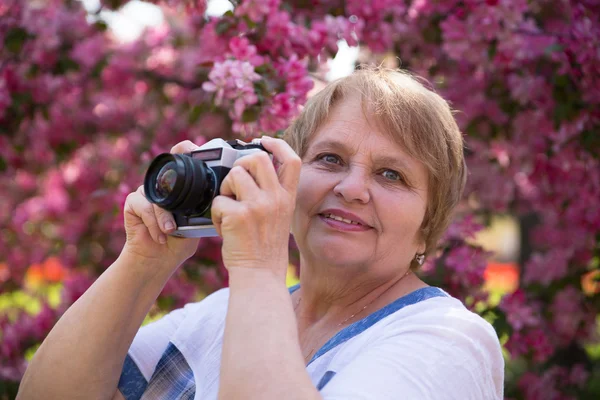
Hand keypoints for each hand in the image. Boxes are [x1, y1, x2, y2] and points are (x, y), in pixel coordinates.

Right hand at [121, 141, 200, 268]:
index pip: (180, 161)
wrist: (159, 260)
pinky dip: (153, 222)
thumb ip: (202, 209)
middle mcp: (161, 186)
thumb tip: (218, 198)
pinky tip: (160, 235)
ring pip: (156, 195)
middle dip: (172, 180)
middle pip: (165, 174)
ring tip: (171, 231)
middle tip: (181, 195)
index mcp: (178, 187)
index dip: (184, 150)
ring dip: (164, 216)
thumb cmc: (179, 242)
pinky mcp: (132, 203)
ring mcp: (146, 193)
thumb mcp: (197, 224)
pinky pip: (143, 206)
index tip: (192, 149)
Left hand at [211, 136, 300, 276]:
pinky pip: (218, 200)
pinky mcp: (239, 215)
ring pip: (233, 174)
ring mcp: (258, 206)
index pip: (291, 160)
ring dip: (224, 189)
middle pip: (257, 158)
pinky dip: (216, 214)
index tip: (263, 140)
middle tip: (235, 181)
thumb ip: (271, 196)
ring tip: (228, 209)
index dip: (277, 144)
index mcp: (287, 198)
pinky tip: (224, 228)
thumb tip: (251, 173)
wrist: (260, 275)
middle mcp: (276, 199)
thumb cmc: (265, 249)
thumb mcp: (279, 218)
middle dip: (240, 163)